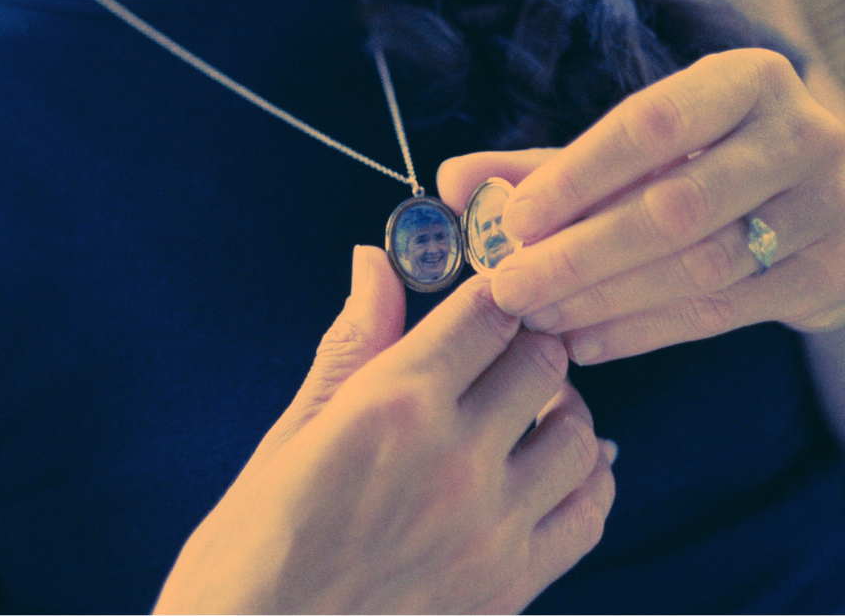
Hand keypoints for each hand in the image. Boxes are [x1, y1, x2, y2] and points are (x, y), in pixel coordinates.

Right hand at [153, 246, 615, 613]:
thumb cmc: (253, 544)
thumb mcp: (293, 432)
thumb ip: (353, 345)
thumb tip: (374, 262)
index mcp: (396, 403)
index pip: (488, 311)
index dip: (489, 291)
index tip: (482, 298)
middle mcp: (459, 456)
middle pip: (544, 361)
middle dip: (523, 345)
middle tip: (496, 356)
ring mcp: (495, 525)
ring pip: (582, 433)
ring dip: (558, 411)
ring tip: (520, 417)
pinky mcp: (513, 584)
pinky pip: (590, 512)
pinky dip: (585, 480)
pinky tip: (550, 472)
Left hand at [440, 48, 844, 364]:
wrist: (824, 200)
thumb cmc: (706, 164)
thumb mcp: (639, 150)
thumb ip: (548, 165)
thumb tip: (454, 181)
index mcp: (743, 84)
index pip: (651, 125)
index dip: (577, 176)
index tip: (512, 220)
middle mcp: (794, 138)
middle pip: (675, 207)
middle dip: (579, 255)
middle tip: (508, 288)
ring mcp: (821, 210)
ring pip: (700, 267)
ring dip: (604, 300)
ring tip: (537, 319)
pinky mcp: (824, 276)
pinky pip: (720, 313)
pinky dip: (642, 332)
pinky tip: (583, 343)